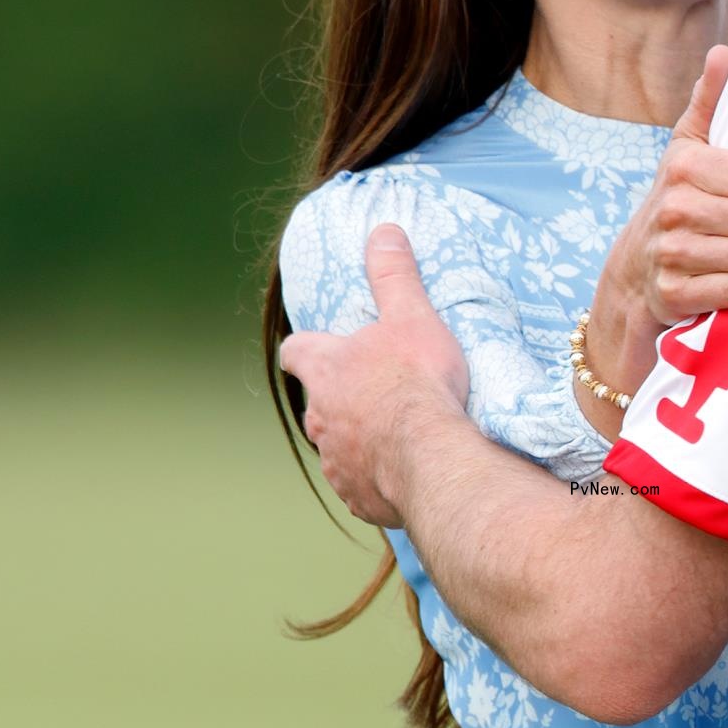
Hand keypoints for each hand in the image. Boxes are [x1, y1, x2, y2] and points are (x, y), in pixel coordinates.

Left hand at [278, 224, 470, 525]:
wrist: (432, 456)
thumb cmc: (417, 382)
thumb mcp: (411, 316)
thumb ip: (393, 275)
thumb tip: (383, 231)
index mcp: (325, 369)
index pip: (295, 353)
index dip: (308, 350)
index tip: (324, 349)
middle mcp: (320, 417)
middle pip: (317, 404)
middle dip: (341, 400)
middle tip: (380, 395)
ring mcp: (335, 461)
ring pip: (338, 448)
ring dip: (360, 442)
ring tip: (398, 438)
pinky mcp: (357, 496)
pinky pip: (361, 487)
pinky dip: (377, 479)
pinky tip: (404, 473)